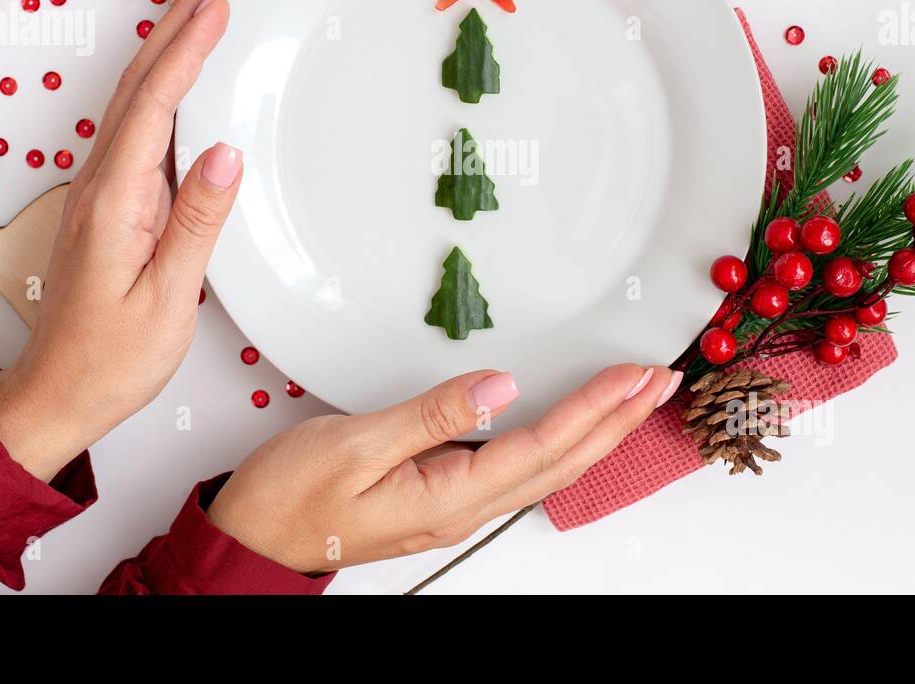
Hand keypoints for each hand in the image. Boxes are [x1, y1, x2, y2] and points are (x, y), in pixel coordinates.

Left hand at [0, 0, 241, 479]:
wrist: (60, 392)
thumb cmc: (113, 356)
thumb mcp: (166, 297)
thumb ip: (195, 222)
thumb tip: (226, 151)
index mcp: (116, 199)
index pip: (157, 102)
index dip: (189, 45)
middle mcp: (102, 182)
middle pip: (141, 81)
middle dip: (178, 19)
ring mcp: (104, 189)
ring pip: (137, 96)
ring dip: (170, 43)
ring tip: (205, 2)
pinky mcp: (112, 201)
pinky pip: (139, 124)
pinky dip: (164, 82)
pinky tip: (182, 73)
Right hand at [207, 364, 682, 572]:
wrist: (253, 540)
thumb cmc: (290, 496)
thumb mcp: (355, 445)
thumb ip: (431, 415)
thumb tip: (500, 386)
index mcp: (449, 495)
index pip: (543, 445)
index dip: (595, 408)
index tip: (634, 374)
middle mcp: (463, 506)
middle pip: (563, 463)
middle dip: (618, 421)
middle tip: (660, 382)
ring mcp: (455, 504)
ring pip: (547, 468)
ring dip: (596, 431)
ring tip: (632, 399)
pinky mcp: (441, 494)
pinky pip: (520, 468)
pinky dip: (559, 441)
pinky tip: (569, 427)